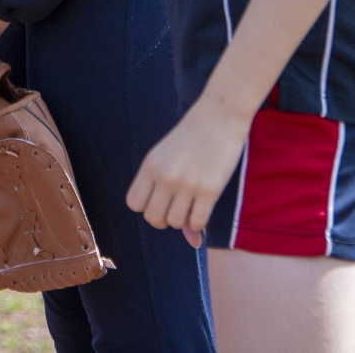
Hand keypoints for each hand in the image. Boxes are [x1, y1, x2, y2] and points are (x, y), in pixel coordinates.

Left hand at [125, 97, 253, 247]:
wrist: (219, 116)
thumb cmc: (192, 136)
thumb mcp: (170, 156)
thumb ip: (167, 189)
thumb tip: (189, 238)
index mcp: (150, 165)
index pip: (134, 204)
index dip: (146, 207)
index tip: (159, 200)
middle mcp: (164, 176)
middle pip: (152, 218)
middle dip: (164, 219)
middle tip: (175, 208)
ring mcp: (186, 184)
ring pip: (175, 223)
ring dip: (182, 221)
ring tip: (190, 206)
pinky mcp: (209, 190)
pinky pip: (197, 223)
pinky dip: (198, 224)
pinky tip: (202, 209)